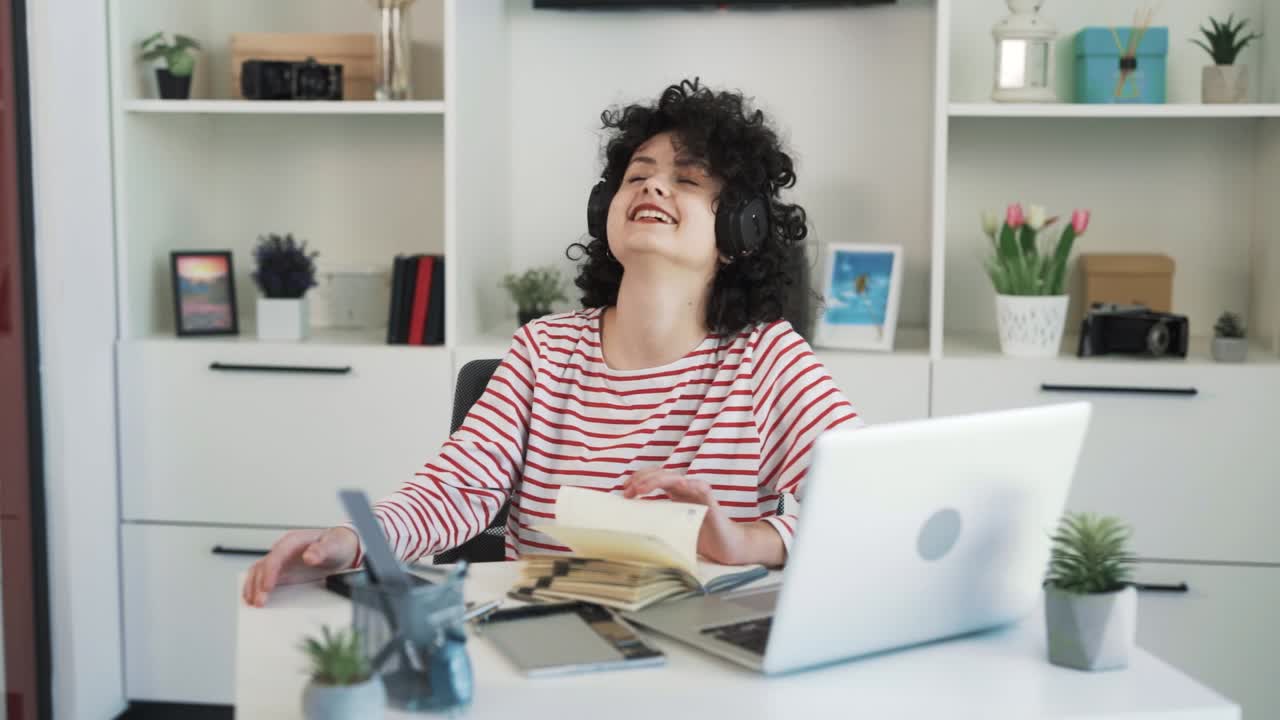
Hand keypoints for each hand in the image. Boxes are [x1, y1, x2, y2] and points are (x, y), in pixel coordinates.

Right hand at [241, 526, 358, 607]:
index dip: (269, 572)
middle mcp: (283, 550)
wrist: (342, 548)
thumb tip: (309, 557)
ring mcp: (281, 561)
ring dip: (253, 587)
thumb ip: (322, 550)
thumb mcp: (334, 546)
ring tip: (253, 604)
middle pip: (263, 566)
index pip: (276, 556)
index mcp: (293, 541)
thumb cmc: (337, 544)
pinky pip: (263, 578)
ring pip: (258, 572)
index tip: (267, 588)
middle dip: (258, 585)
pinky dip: (255, 588)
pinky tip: (254, 600)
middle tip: (259, 602)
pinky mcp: (281, 571)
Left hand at [621, 469, 748, 564]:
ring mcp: (698, 493)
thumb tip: (630, 528)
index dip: (638, 480)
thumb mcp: (672, 529)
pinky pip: (699, 488)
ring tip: (640, 489)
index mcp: (676, 493)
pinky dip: (687, 485)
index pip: (654, 479)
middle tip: (626, 491)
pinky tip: (676, 486)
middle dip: (641, 479)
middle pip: (660, 474)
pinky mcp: (710, 501)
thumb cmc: (700, 539)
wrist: (728, 547)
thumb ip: (657, 523)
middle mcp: (686, 489)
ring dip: (655, 480)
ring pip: (674, 478)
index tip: (623, 490)